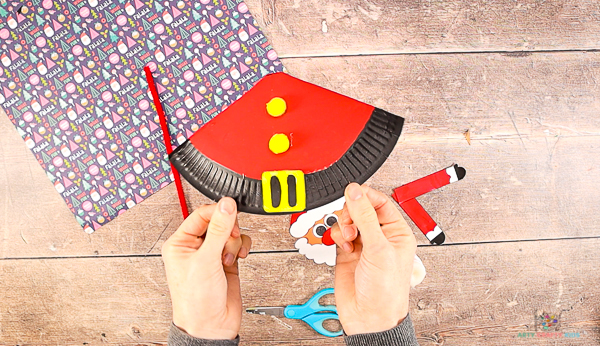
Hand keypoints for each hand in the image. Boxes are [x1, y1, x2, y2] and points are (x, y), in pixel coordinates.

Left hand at [162, 198, 251, 339]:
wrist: (212, 326)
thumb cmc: (196, 301)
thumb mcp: (206, 260)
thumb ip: (219, 230)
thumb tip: (226, 205)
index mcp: (180, 243)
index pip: (201, 215)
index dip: (217, 212)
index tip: (230, 212)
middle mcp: (195, 247)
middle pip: (217, 221)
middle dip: (227, 230)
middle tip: (229, 237)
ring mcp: (212, 254)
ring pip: (229, 232)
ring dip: (233, 242)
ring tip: (228, 258)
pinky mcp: (226, 261)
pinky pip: (238, 242)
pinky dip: (241, 247)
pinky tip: (238, 258)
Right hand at [329, 183, 416, 334]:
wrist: (368, 317)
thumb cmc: (386, 291)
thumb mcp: (378, 249)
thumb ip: (365, 217)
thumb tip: (356, 193)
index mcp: (397, 232)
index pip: (380, 202)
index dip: (365, 196)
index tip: (352, 194)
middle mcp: (380, 236)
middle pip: (361, 208)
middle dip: (352, 213)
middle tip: (351, 224)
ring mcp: (363, 244)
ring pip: (348, 219)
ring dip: (344, 226)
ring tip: (349, 239)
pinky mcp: (347, 252)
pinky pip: (338, 233)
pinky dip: (337, 237)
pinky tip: (345, 248)